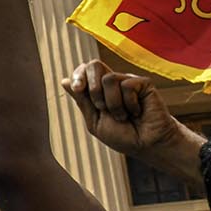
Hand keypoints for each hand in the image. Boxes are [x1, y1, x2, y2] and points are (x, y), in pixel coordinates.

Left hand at [62, 59, 182, 156]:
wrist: (146, 145)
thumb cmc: (123, 136)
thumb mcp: (95, 121)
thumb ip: (82, 101)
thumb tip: (65, 80)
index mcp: (99, 90)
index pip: (84, 70)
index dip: (78, 75)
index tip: (77, 87)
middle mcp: (114, 82)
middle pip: (94, 65)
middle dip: (93, 88)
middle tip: (101, 107)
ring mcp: (129, 81)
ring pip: (109, 79)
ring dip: (113, 104)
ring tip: (123, 116)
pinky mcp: (144, 83)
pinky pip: (127, 85)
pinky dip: (129, 104)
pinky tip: (137, 112)